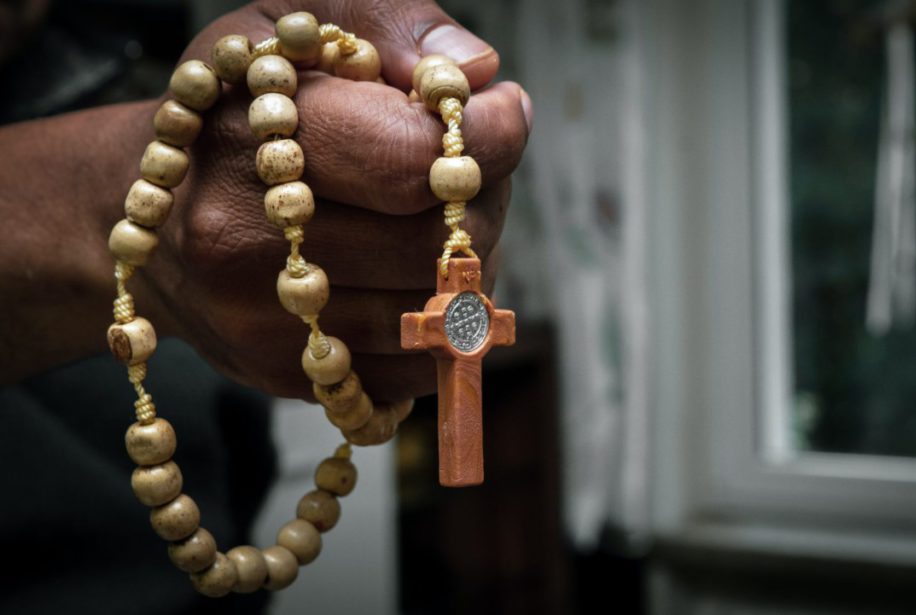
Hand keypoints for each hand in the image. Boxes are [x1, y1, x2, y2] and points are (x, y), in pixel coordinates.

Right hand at [136, 0, 530, 401]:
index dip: (487, 137)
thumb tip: (477, 73)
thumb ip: (388, 21)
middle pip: (436, 244)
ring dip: (468, 264)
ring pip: (436, 313)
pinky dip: (439, 324)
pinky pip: (415, 369)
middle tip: (467, 168)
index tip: (501, 112)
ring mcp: (263, 325)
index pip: (410, 161)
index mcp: (252, 144)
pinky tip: (413, 276)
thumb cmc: (236, 108)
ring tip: (435, 218)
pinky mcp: (284, 375)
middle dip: (482, 198)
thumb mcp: (290, 26)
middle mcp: (245, 245)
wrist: (136, 211)